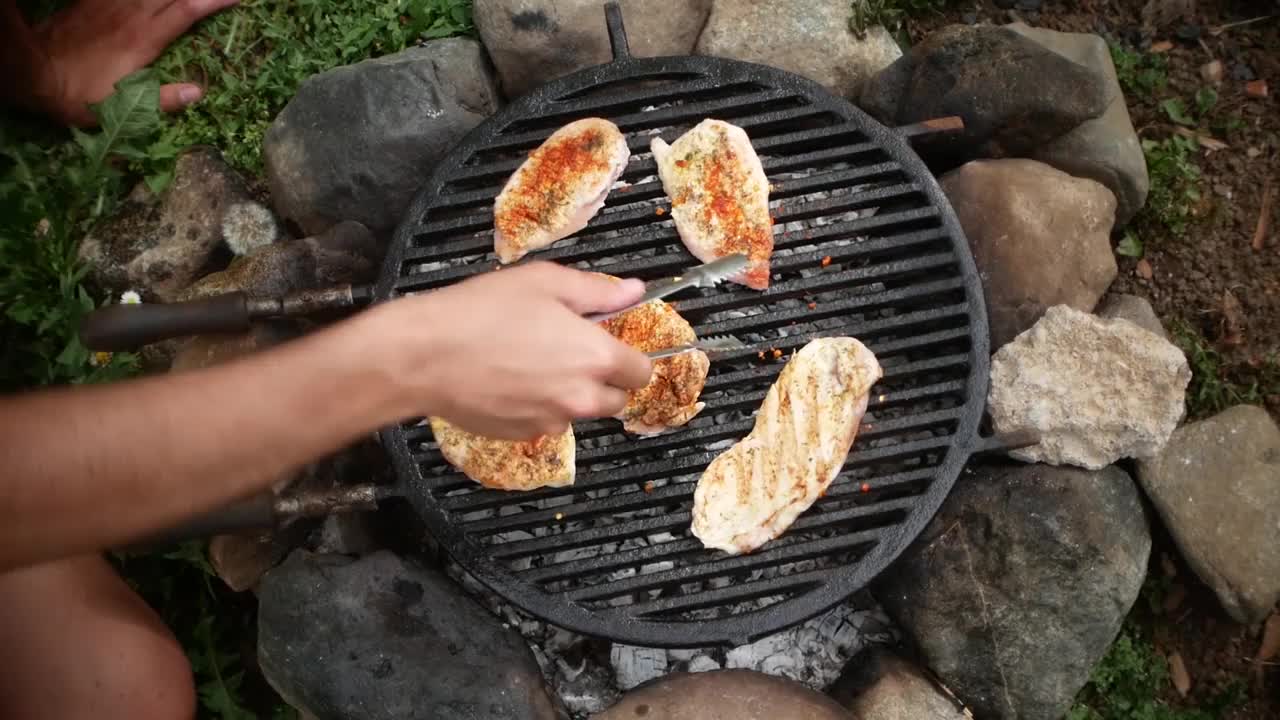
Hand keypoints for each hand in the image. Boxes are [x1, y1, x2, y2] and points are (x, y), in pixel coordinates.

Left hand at [5, 0, 239, 126]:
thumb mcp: (125, 107)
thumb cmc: (80, 93)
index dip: (213, 1)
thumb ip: (164, 100)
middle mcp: (132, 14)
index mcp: (144, 38)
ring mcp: (111, 4)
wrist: (32, 69)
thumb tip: (199, 93)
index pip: (187, 11)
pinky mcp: (92, 2)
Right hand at [373, 262, 653, 439]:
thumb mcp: (546, 282)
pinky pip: (543, 424)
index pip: (641, 371)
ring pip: (577, 414)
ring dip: (567, 396)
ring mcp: (550, 421)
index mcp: (595, 357)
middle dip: (602, 381)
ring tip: (531, 364)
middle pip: (616, 401)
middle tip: (570, 354)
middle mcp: (580, 397)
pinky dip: (535, 408)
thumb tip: (633, 292)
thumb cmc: (482, 311)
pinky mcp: (521, 435)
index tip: (611, 346)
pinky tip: (509, 381)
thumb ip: (598, 291)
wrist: (426, 354)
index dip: (628, 358)